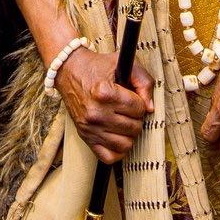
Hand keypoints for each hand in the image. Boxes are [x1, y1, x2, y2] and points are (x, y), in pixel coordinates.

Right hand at [55, 47, 153, 163]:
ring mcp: (90, 128)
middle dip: (136, 117)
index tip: (131, 97)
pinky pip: (109, 157)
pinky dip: (118, 150)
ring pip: (125, 144)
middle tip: (127, 109)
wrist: (69, 71)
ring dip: (129, 133)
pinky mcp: (85, 137)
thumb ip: (143, 82)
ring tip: (123, 122)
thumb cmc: (97, 67)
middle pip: (134, 127)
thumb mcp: (122, 63)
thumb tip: (150, 108)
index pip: (139, 108)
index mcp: (106, 93)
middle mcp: (96, 113)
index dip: (140, 102)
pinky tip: (118, 137)